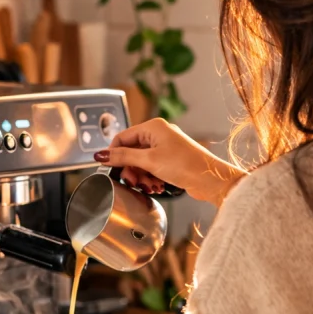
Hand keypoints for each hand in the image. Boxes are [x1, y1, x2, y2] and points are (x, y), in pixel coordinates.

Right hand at [94, 118, 245, 205]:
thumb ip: (123, 157)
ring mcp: (166, 148)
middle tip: (132, 182)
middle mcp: (159, 134)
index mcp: (153, 127)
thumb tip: (102, 154)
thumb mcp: (149, 161)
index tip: (109, 168)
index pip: (123, 137)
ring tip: (148, 186)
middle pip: (132, 152)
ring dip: (142, 177)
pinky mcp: (171, 161)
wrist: (210, 179)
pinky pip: (152, 169)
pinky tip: (157, 186)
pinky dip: (151, 178)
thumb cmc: (185, 165)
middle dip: (131, 169)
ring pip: (142, 163)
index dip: (114, 153)